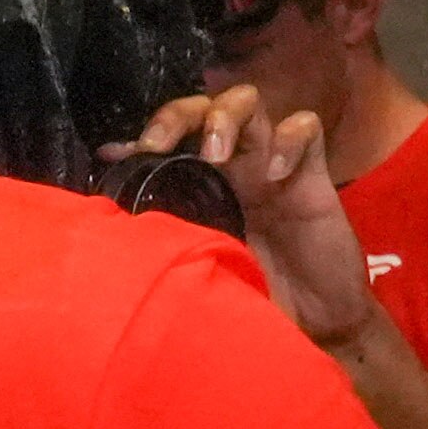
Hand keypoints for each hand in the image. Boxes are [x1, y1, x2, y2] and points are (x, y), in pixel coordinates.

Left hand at [111, 85, 371, 347]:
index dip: (140, 140)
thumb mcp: (197, 276)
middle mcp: (233, 169)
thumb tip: (112, 254)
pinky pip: (305, 128)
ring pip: (249, 102)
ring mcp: (272, 167)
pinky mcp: (313, 177)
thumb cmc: (253, 302)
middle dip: (177, 115)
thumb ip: (166, 253)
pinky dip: (289, 140)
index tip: (112, 154)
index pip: (169, 143)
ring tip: (215, 153)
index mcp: (199, 189)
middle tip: (157, 143)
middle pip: (202, 109)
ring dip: (225, 117)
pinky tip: (275, 175)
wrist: (315, 326)